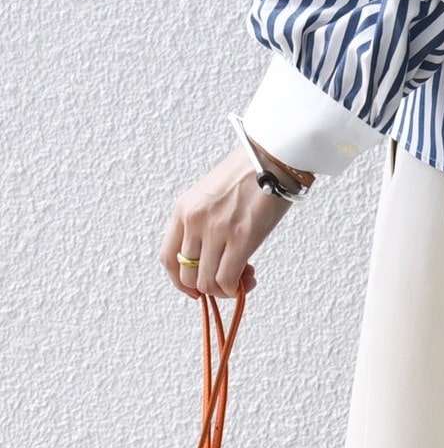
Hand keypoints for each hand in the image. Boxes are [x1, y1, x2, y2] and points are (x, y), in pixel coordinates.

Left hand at [159, 146, 292, 298]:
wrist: (272, 158)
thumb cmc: (249, 174)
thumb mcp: (212, 197)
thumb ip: (205, 224)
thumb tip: (213, 258)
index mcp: (184, 209)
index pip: (168, 257)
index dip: (180, 281)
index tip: (196, 289)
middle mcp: (194, 220)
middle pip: (187, 275)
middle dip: (208, 288)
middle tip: (229, 281)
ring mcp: (215, 230)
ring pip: (207, 282)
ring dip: (224, 290)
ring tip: (243, 278)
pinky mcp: (240, 238)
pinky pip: (227, 279)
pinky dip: (236, 289)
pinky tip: (248, 279)